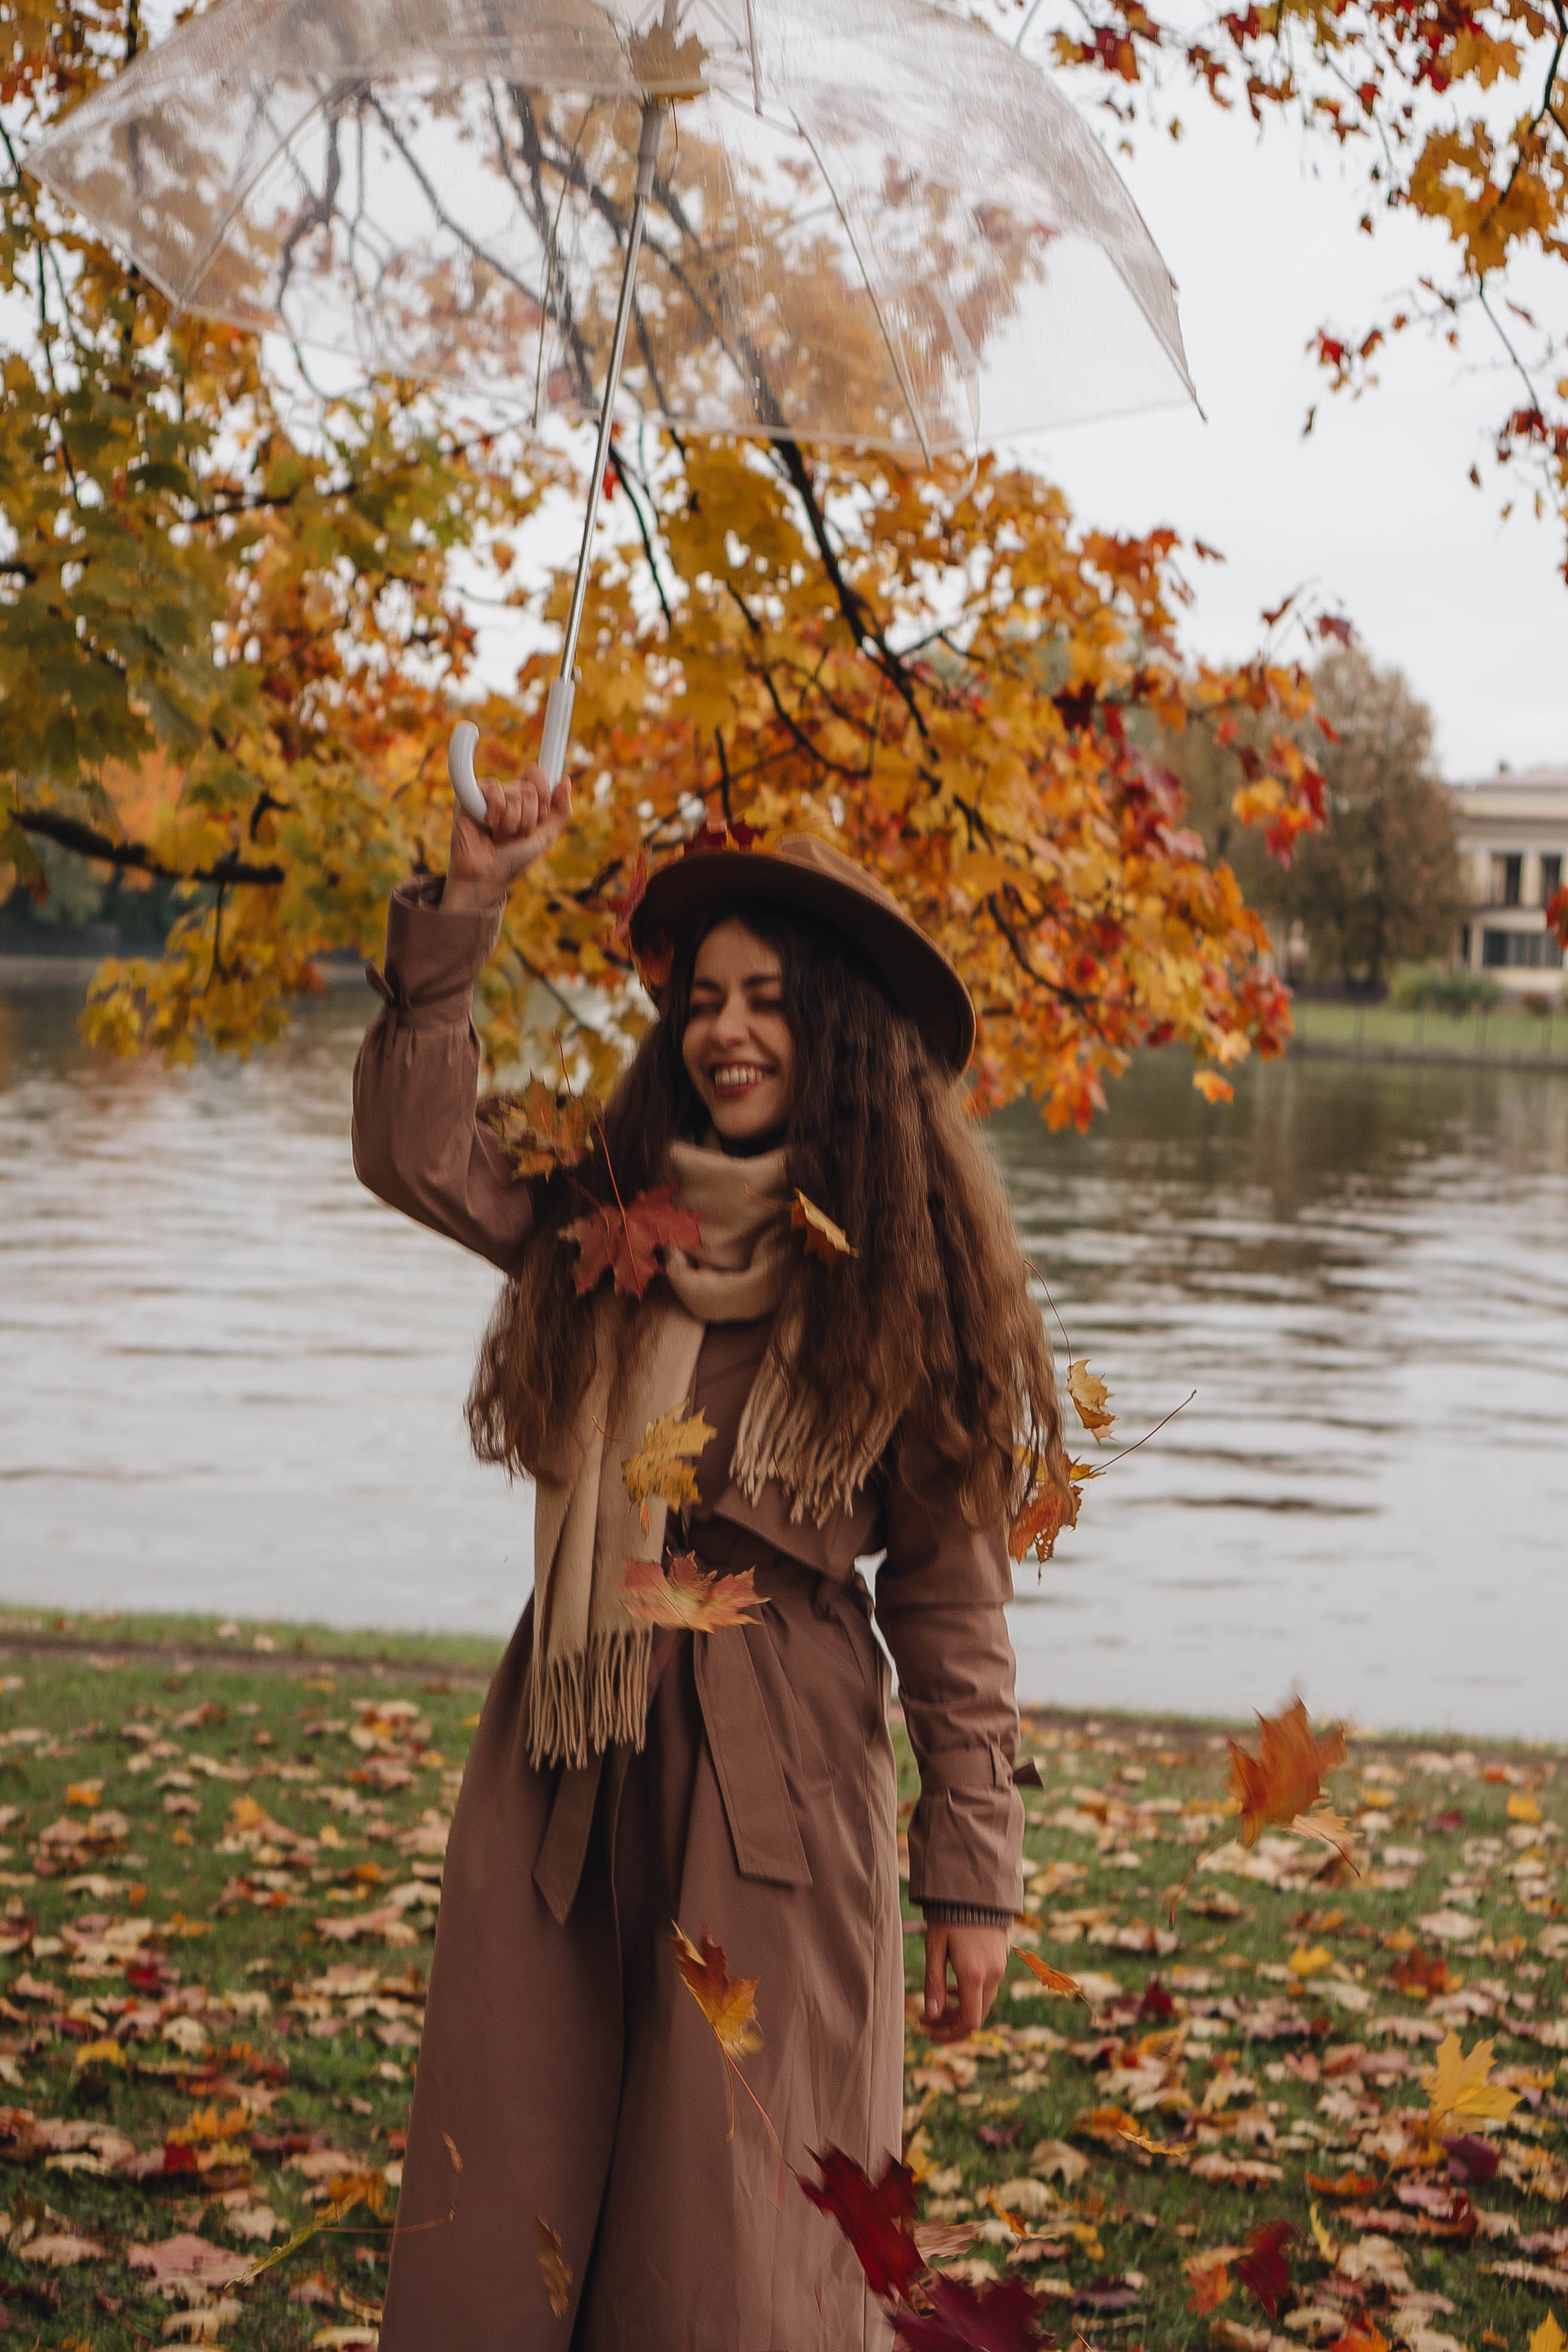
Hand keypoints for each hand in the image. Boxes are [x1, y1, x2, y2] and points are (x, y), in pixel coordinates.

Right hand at [442, 762, 571, 913]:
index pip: (539, 778)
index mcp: (523, 799)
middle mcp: (506, 793)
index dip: (544, 799)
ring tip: (499, 837)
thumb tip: (565, 781)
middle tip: (514, 836)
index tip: (538, 820)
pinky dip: (496, 816)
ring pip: (514, 793)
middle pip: (530, 790)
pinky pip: (493, 791)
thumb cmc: (513, 859)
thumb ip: (561, 811)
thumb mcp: (545, 837)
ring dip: (511, 824)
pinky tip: (487, 827)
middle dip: (527, 821)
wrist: (487, 876)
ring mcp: (487, 794)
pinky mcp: (469, 796)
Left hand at [922, 1921, 1008, 2042]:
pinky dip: (970, 1997)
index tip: (927, 2027)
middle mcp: (993, 1975)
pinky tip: (953, 1989)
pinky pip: (988, 1989)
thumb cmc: (950, 1916)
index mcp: (975, 1975)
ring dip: (960, 2011)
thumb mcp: (935, 1948)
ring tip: (936, 2006)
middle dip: (951, 2025)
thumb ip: (934, 1983)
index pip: (969, 2022)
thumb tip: (932, 2015)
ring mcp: (1000, 1968)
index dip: (948, 2032)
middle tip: (926, 2019)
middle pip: (976, 2017)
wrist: (975, 1889)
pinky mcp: (1001, 1960)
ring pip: (982, 2004)